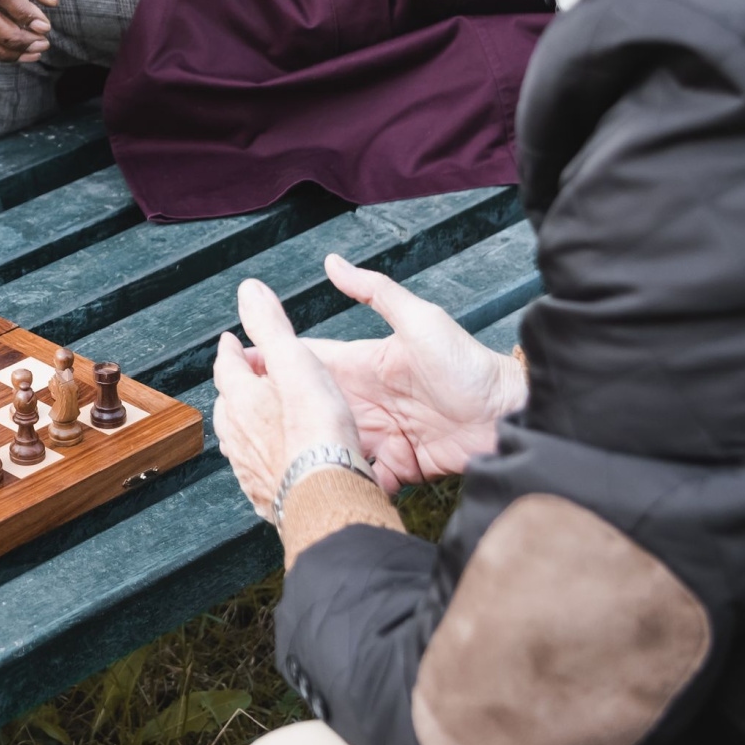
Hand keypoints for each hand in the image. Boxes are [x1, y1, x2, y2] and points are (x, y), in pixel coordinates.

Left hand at [211, 277, 370, 520]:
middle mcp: (237, 434)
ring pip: (238, 439)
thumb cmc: (316, 430)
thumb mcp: (295, 362)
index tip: (232, 342)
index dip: (232, 351)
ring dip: (246, 424)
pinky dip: (261, 457)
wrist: (325, 492)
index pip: (226, 366)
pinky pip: (256, 470)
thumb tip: (249, 290)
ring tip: (259, 417)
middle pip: (228, 404)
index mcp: (241, 399)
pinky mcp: (267, 494)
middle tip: (247, 377)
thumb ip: (270, 327)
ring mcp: (249, 467)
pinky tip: (274, 459)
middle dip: (236, 387)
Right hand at [227, 253, 524, 489]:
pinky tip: (323, 482)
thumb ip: (375, 292)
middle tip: (239, 421)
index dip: (274, 360)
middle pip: (312, 406)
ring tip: (273, 458)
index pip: (310, 360)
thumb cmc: (469, 364)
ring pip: (329, 442)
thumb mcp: (419, 319)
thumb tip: (331, 261)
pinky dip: (344, 479)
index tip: (235, 361)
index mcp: (365, 364)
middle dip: (278, 414)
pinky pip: (361, 475)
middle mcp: (366, 400)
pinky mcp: (396, 466)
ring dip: (308, 449)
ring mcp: (379, 435)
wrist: (509, 416)